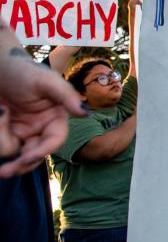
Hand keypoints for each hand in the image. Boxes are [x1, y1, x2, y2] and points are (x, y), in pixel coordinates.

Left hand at [0, 36, 85, 177]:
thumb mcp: (46, 80)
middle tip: (5, 172)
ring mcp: (21, 132)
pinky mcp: (4, 132)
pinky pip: (1, 145)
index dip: (43, 151)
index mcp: (55, 117)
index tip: (27, 156)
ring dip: (1, 137)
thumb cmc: (23, 69)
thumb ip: (66, 96)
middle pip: (34, 156)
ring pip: (13, 151)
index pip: (55, 140)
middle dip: (20, 164)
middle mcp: (40, 128)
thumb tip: (85, 114)